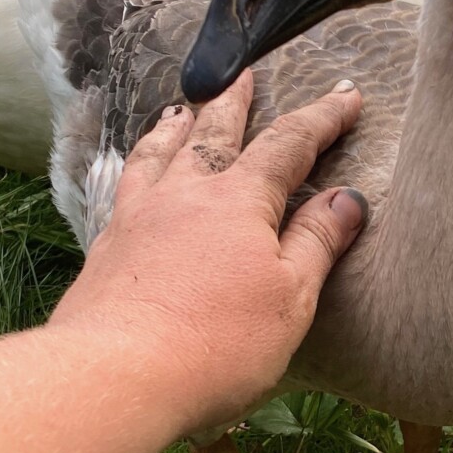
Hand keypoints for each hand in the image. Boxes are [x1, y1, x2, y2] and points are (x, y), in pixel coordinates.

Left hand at [49, 72, 365, 437]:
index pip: (288, 144)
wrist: (115, 377)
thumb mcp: (289, 299)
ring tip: (178, 111)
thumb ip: (317, 244)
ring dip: (174, 128)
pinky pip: (122, 190)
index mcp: (238, 202)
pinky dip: (135, 171)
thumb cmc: (216, 347)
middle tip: (244, 75)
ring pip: (157, 155)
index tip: (348, 94)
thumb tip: (347, 198)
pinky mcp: (104, 251)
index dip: (322, 118)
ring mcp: (136, 219)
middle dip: (235, 102)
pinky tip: (133, 180)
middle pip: (213, 133)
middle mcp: (184, 195)